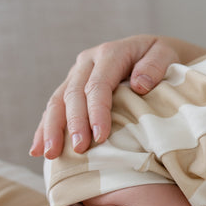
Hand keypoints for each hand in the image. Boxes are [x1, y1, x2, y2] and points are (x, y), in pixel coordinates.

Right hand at [30, 35, 205, 158]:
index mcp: (110, 53)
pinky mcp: (72, 85)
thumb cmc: (164, 57)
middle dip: (73, 124)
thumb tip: (138, 84)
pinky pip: (55, 107)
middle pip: (73, 94)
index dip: (97, 112)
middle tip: (78, 149)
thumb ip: (155, 66)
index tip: (100, 137)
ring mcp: (77, 73)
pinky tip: (38, 149)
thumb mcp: (167, 54)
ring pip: (57, 101)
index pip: (98, 85)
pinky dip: (45, 128)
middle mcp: (88, 62)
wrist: (154, 51)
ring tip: (50, 154)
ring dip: (51, 128)